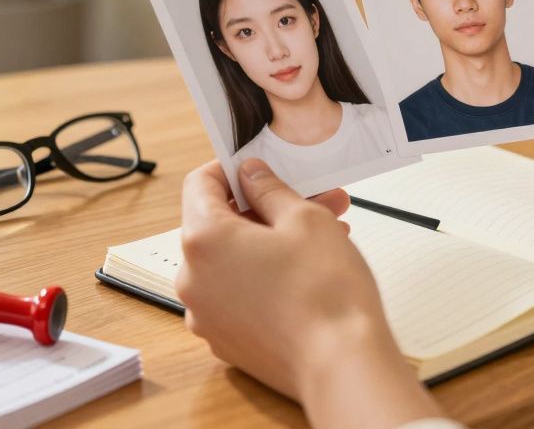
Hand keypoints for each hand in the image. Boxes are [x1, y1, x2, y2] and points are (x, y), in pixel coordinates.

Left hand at [177, 159, 442, 427]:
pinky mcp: (226, 341)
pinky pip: (237, 295)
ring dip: (270, 242)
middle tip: (311, 198)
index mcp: (202, 240)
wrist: (341, 365)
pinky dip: (263, 277)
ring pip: (231, 262)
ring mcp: (206, 315)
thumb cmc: (324, 292)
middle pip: (218, 225)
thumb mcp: (304, 218)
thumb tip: (251, 175)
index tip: (258, 167)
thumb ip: (269, 190)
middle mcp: (192, 280)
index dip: (230, 169)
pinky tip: (306, 271)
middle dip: (264, 208)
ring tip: (325, 233)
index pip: (199, 183)